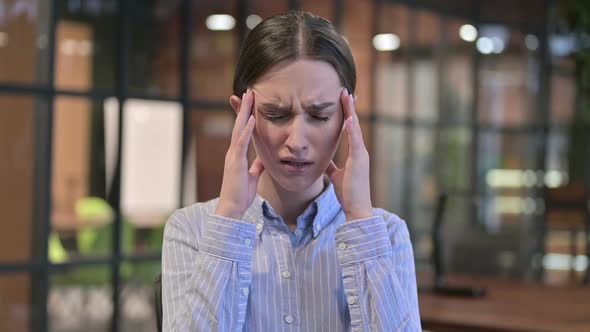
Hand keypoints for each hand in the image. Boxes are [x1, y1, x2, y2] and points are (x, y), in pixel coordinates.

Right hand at [215, 89, 264, 219]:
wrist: (232, 208)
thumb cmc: (240, 195)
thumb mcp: (252, 177)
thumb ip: (256, 166)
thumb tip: (262, 160)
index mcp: (237, 155)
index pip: (242, 131)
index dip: (246, 116)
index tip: (250, 102)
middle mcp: (233, 152)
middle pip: (239, 125)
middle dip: (244, 108)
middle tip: (249, 91)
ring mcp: (233, 156)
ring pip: (239, 129)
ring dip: (245, 112)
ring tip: (249, 97)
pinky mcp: (236, 162)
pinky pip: (242, 142)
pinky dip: (247, 129)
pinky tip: (251, 118)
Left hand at [326, 89, 372, 220]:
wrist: (356, 208)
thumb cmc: (348, 193)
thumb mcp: (336, 176)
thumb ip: (330, 166)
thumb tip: (323, 159)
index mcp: (355, 154)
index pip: (350, 130)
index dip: (347, 115)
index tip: (343, 100)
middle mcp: (360, 151)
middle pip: (354, 124)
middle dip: (349, 108)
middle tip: (345, 91)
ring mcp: (361, 155)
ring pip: (356, 129)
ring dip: (351, 112)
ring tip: (347, 97)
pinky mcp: (360, 161)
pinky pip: (356, 142)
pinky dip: (352, 129)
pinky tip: (348, 118)